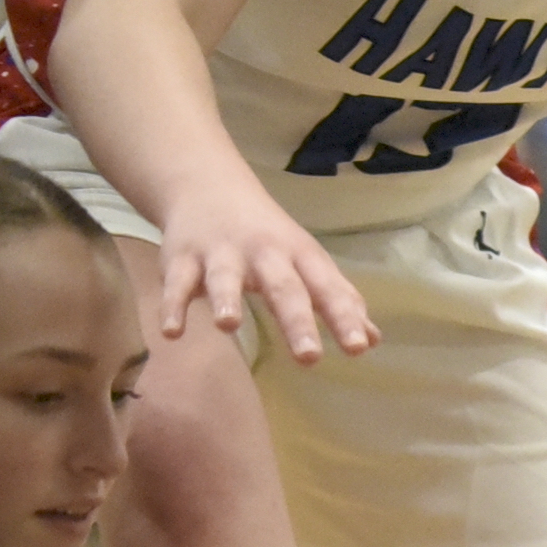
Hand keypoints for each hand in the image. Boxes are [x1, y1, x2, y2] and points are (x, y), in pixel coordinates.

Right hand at [158, 178, 377, 364]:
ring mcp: (220, 254)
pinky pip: (177, 283)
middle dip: (296, 321)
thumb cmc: (269, 238)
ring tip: (228, 326)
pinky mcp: (182, 259)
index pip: (328, 289)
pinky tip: (172, 332)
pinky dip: (172, 306)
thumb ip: (338, 300)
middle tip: (310, 358)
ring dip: (226, 300)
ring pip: (224, 277)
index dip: (344, 317)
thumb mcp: (308, 263)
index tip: (358, 347)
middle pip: (283, 288)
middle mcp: (264, 254)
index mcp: (300, 258)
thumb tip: (373, 339)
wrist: (209, 187)